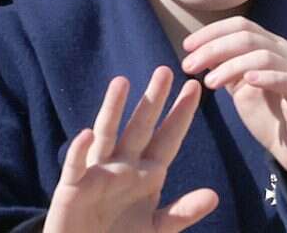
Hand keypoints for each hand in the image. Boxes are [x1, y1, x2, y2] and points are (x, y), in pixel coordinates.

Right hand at [45, 66, 218, 232]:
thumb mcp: (157, 229)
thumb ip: (182, 212)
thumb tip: (213, 195)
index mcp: (146, 175)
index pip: (166, 139)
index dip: (180, 115)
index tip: (194, 88)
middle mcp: (122, 167)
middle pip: (139, 128)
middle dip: (152, 101)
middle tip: (165, 70)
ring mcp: (97, 174)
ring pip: (106, 135)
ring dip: (113, 109)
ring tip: (122, 82)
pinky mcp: (73, 188)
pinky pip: (76, 167)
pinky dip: (80, 151)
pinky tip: (87, 134)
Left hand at [182, 17, 286, 198]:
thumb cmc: (269, 115)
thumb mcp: (240, 87)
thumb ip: (224, 67)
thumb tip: (197, 51)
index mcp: (272, 46)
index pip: (240, 26)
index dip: (211, 32)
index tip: (186, 46)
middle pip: (247, 36)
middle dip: (213, 48)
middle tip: (189, 65)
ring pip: (263, 55)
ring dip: (231, 65)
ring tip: (209, 82)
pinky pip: (286, 79)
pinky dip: (264, 76)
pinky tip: (245, 81)